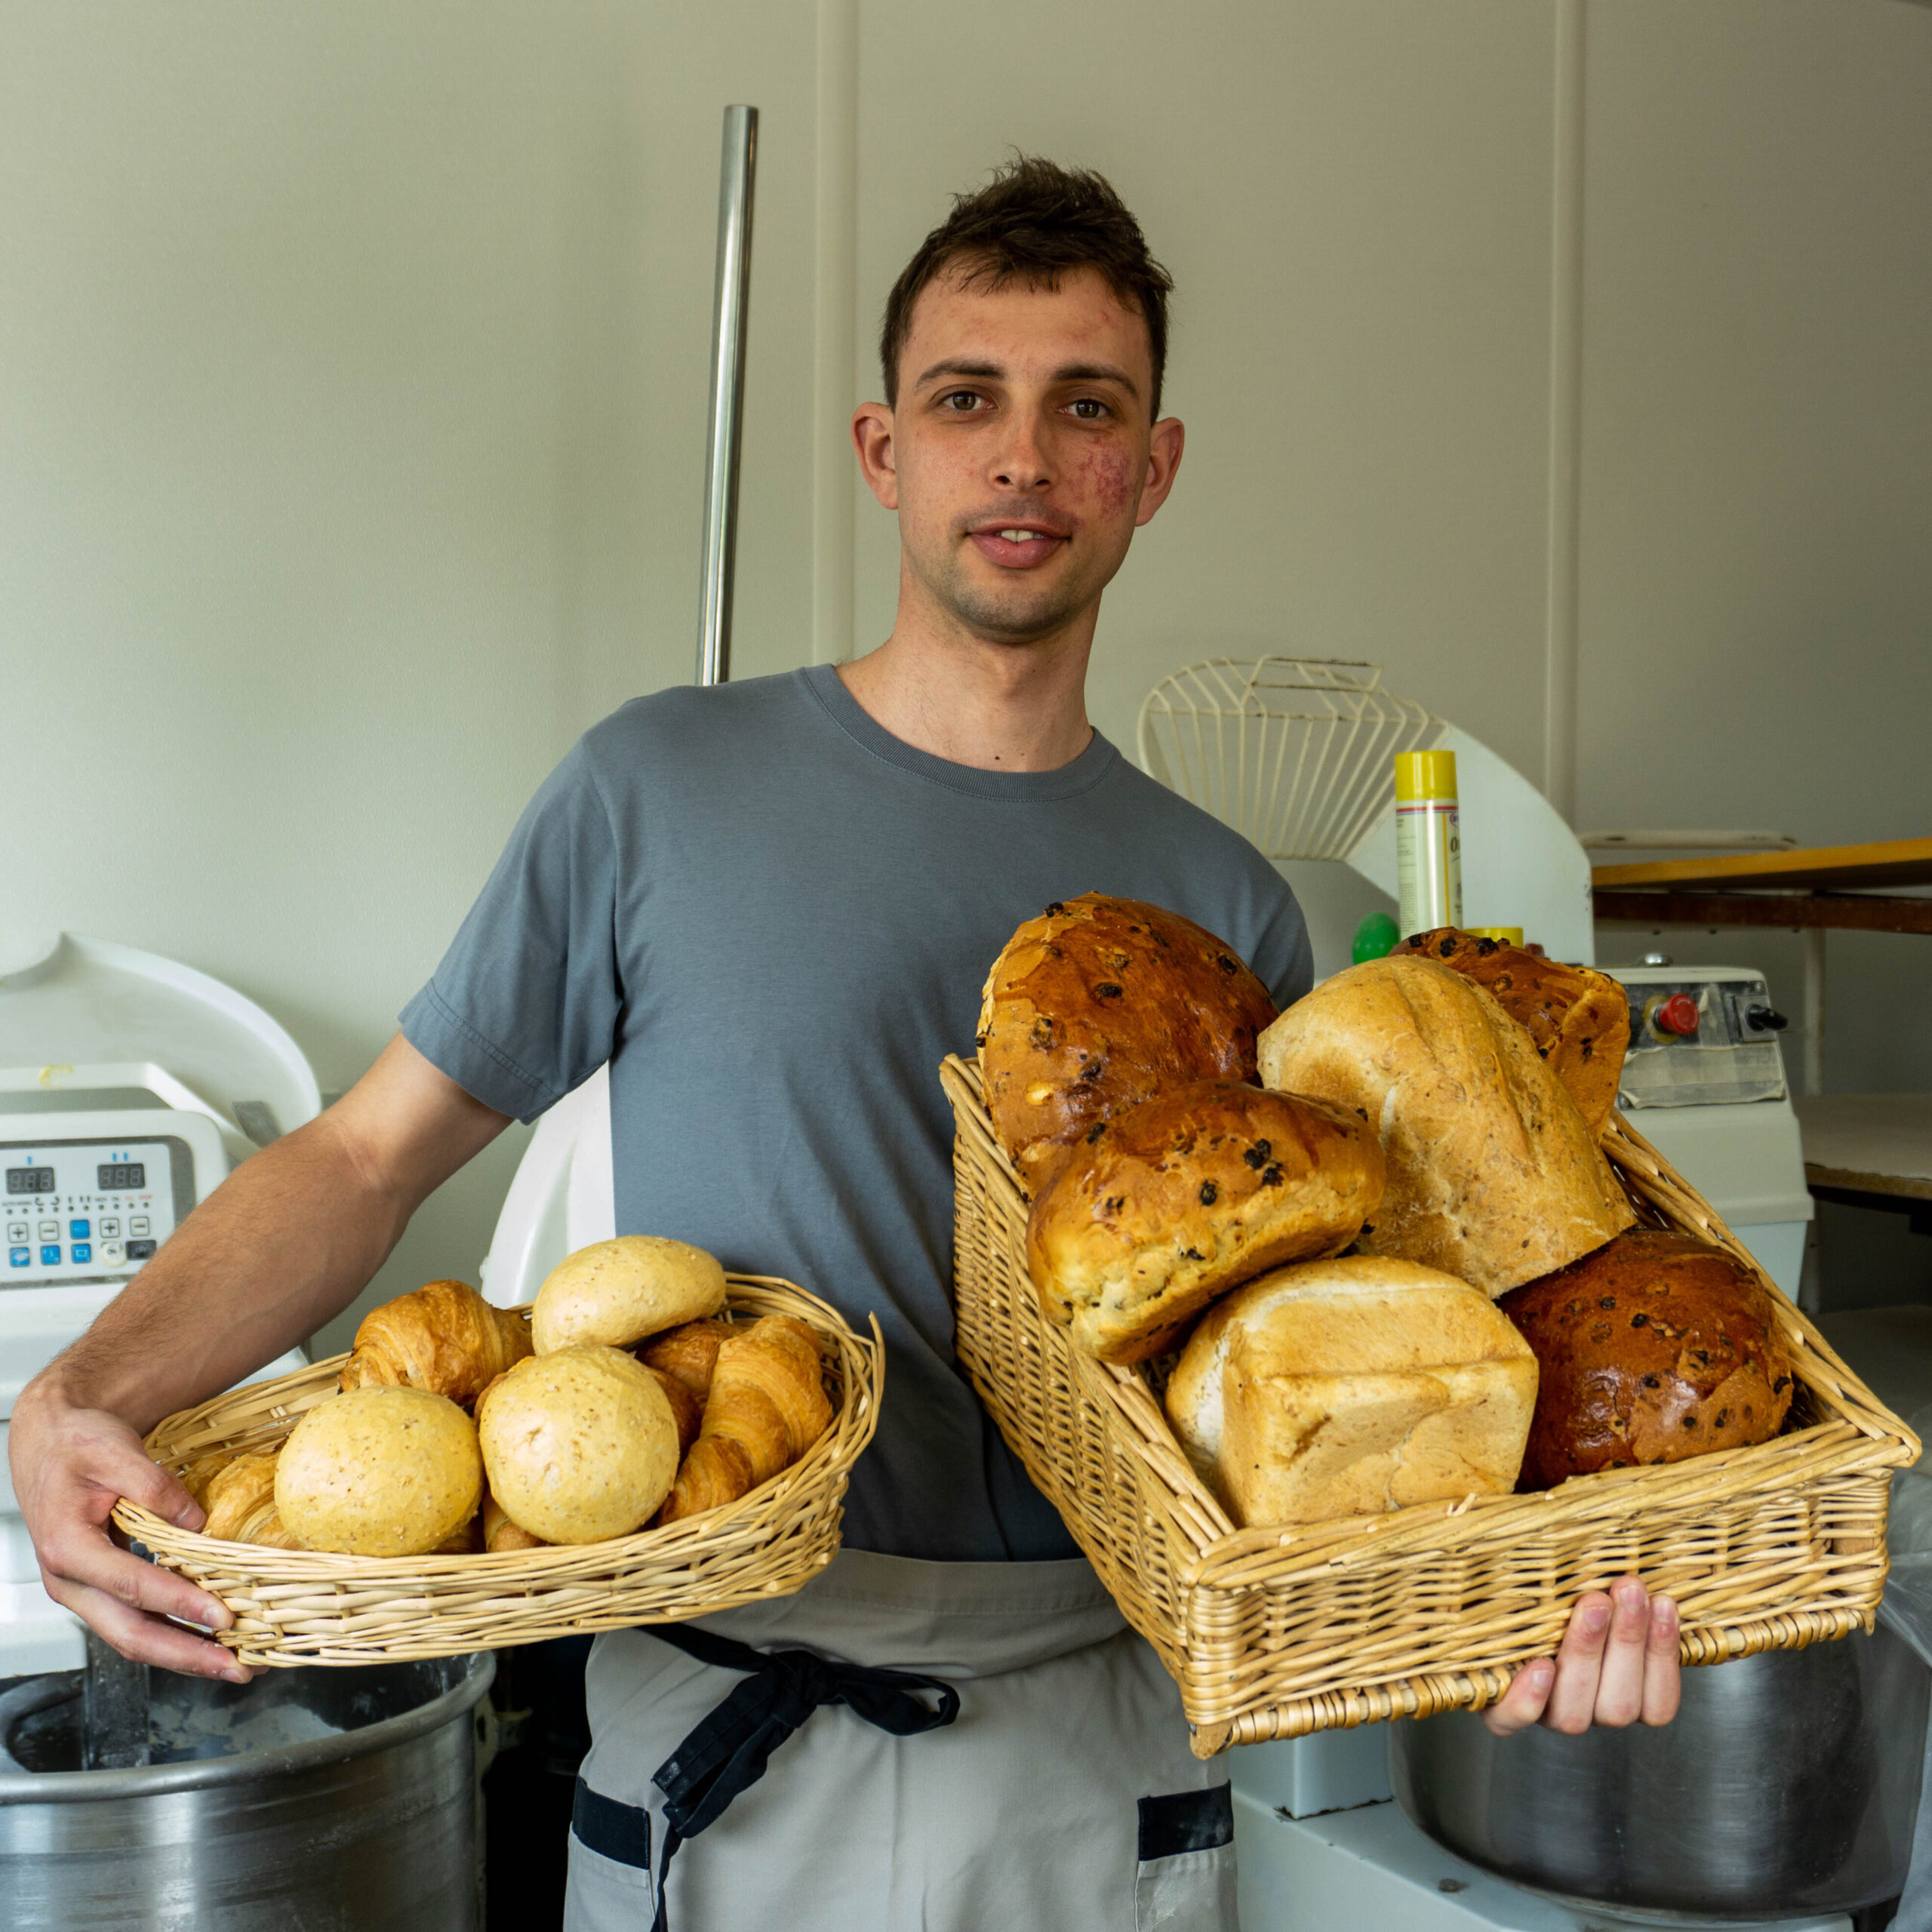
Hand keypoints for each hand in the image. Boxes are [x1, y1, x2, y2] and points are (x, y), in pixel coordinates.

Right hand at [8, 1377, 249, 1682]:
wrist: (49, 1443)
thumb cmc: (77, 1444)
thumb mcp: (116, 1451)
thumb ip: (155, 1488)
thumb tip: (198, 1523)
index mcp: (69, 1549)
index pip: (133, 1587)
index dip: (180, 1604)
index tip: (224, 1617)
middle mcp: (70, 1582)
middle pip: (130, 1635)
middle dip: (187, 1656)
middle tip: (238, 1667)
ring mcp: (82, 1591)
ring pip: (132, 1638)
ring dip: (184, 1655)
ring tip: (234, 1663)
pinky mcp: (97, 1589)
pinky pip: (135, 1620)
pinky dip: (173, 1634)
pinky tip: (209, 1637)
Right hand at [1483, 1574, 1677, 1735]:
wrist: (1597, 1591)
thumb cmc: (1536, 1583)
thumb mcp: (1507, 1579)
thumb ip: (1501, 1579)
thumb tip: (1475, 1534)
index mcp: (1506, 1691)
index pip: (1506, 1719)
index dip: (1524, 1702)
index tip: (1540, 1665)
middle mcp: (1554, 1712)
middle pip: (1572, 1712)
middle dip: (1587, 1651)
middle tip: (1594, 1601)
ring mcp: (1601, 1712)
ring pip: (1618, 1707)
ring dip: (1629, 1644)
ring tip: (1631, 1590)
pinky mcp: (1645, 1706)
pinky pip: (1660, 1704)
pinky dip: (1663, 1655)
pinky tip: (1663, 1608)